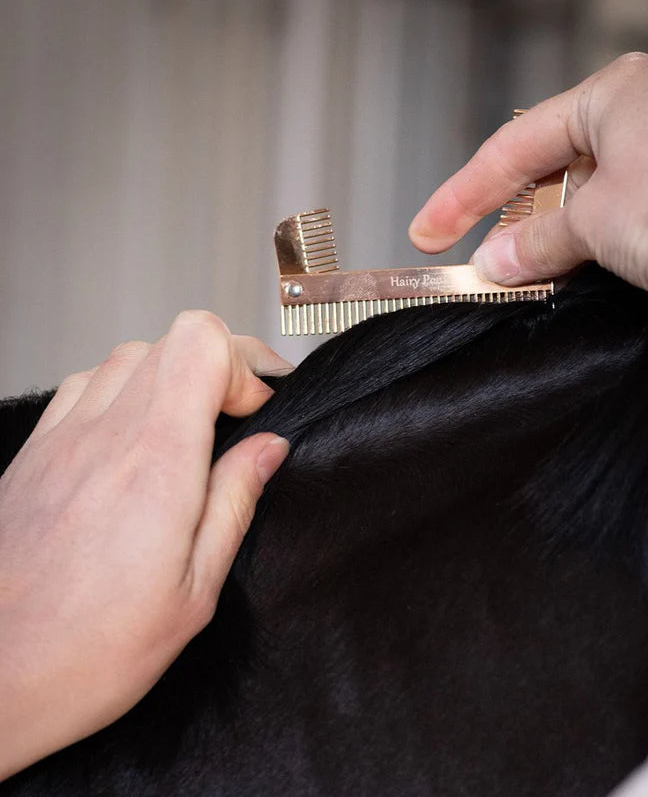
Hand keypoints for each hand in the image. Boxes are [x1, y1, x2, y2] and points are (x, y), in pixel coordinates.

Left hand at [0, 311, 290, 778]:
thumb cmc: (87, 653)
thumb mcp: (194, 592)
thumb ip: (235, 502)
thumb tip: (268, 449)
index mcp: (156, 464)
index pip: (202, 345)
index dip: (244, 367)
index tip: (257, 414)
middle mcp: (104, 437)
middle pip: (172, 339)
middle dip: (219, 365)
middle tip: (235, 414)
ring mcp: (61, 439)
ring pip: (129, 357)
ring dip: (171, 377)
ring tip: (188, 429)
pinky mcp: (33, 454)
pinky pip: (84, 386)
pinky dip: (123, 393)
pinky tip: (133, 439)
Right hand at [409, 53, 647, 370]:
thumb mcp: (589, 222)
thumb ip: (534, 242)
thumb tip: (495, 261)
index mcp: (613, 92)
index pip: (514, 146)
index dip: (462, 194)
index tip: (428, 231)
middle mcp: (644, 113)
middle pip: (546, 168)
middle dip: (504, 216)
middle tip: (469, 254)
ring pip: (580, 195)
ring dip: (543, 236)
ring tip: (512, 269)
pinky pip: (612, 216)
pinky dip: (581, 244)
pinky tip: (561, 268)